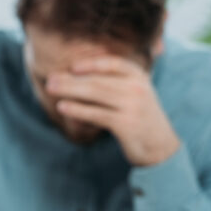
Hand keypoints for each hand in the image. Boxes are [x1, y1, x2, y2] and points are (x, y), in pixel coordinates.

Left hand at [47, 56, 179, 165]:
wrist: (160, 147)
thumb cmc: (141, 120)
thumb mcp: (134, 96)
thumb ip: (115, 84)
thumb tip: (79, 77)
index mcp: (139, 77)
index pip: (113, 63)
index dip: (91, 63)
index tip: (72, 66)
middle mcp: (137, 88)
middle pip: (98, 79)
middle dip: (71, 78)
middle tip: (50, 78)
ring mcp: (132, 105)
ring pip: (95, 93)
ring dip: (69, 90)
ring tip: (50, 89)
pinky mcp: (125, 124)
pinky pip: (96, 113)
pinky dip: (77, 109)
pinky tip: (62, 107)